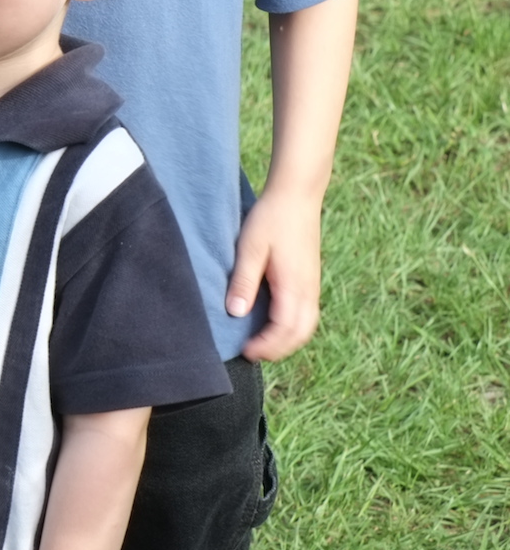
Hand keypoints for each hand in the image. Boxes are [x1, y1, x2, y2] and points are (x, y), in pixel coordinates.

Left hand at [226, 186, 322, 361]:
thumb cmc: (271, 219)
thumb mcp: (250, 248)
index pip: (284, 330)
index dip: (266, 346)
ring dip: (287, 340)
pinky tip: (274, 323)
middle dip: (277, 349)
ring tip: (262, 343)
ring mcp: (313, 285)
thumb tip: (236, 313)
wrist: (296, 196)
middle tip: (251, 353)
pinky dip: (293, 327)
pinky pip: (307, 314)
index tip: (245, 351)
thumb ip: (244, 281)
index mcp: (294, 286)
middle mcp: (309, 290)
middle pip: (300, 334)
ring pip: (307, 326)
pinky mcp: (311, 279)